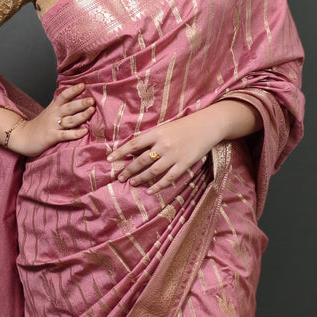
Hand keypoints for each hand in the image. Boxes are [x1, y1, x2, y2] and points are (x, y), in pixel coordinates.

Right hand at [13, 83, 94, 155]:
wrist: (22, 137)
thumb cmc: (39, 126)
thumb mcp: (49, 112)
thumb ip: (60, 105)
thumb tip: (75, 98)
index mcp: (54, 107)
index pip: (64, 95)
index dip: (73, 90)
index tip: (83, 85)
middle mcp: (54, 115)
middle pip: (69, 106)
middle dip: (81, 103)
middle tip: (92, 100)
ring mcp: (53, 126)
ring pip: (69, 119)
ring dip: (82, 115)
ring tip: (91, 111)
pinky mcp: (51, 137)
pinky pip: (65, 135)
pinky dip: (75, 133)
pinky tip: (85, 131)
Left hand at [107, 100, 261, 193]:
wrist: (207, 126)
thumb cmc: (184, 126)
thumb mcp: (165, 128)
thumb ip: (151, 138)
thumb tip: (134, 151)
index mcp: (157, 133)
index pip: (134, 144)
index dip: (120, 152)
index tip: (109, 160)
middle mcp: (163, 145)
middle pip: (141, 160)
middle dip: (128, 170)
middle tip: (119, 177)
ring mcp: (174, 155)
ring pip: (153, 171)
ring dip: (140, 178)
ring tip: (131, 183)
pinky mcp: (184, 164)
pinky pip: (168, 178)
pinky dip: (158, 185)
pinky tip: (150, 190)